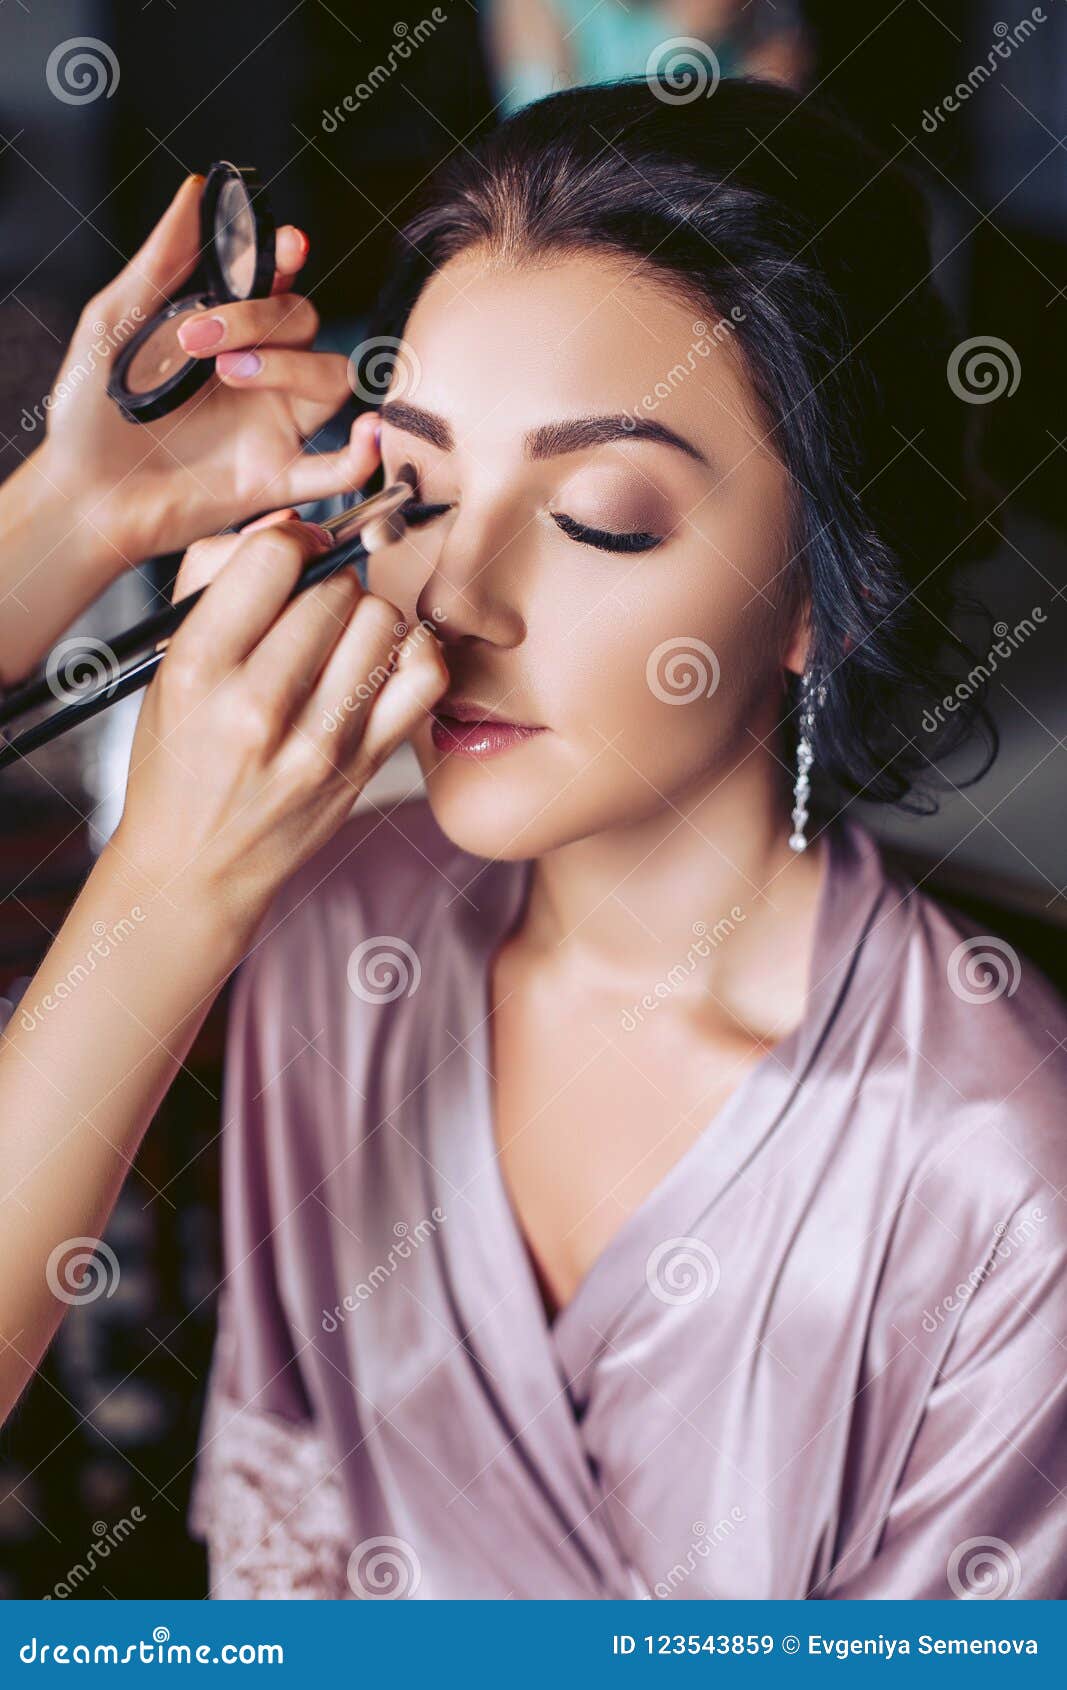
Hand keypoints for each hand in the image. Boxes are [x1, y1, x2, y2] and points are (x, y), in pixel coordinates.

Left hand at [34, 173, 362, 569]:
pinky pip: (338, 470)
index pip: (279, 284)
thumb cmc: (91, 415)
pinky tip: (365, 434)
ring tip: (233, 374)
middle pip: (304, 322)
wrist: (82, 494)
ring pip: (332, 379)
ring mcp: (272, 426)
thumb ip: (163, 260)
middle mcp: (259, 375)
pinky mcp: (274, 479)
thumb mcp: (115, 323)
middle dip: (260, 317)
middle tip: (197, 339)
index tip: (284, 245)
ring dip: (295, 366)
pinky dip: (364, 453)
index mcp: (224, 333)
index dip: (290, 259)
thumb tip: (198, 190)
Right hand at [108, 489, 447, 941]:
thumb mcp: (170, 662)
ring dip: (366, 616)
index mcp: (198, 670)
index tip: (289, 557)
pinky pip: (423, 677)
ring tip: (341, 637)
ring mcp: (318, 744)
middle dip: (327, 583)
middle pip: (336, 589)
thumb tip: (291, 522)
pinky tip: (383, 660)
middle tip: (312, 609)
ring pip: (382, 623)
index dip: (290, 542)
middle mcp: (258, 708)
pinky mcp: (364, 767)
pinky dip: (413, 652)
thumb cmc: (180, 754)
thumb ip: (216, 577)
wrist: (197, 865)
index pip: (272, 558)